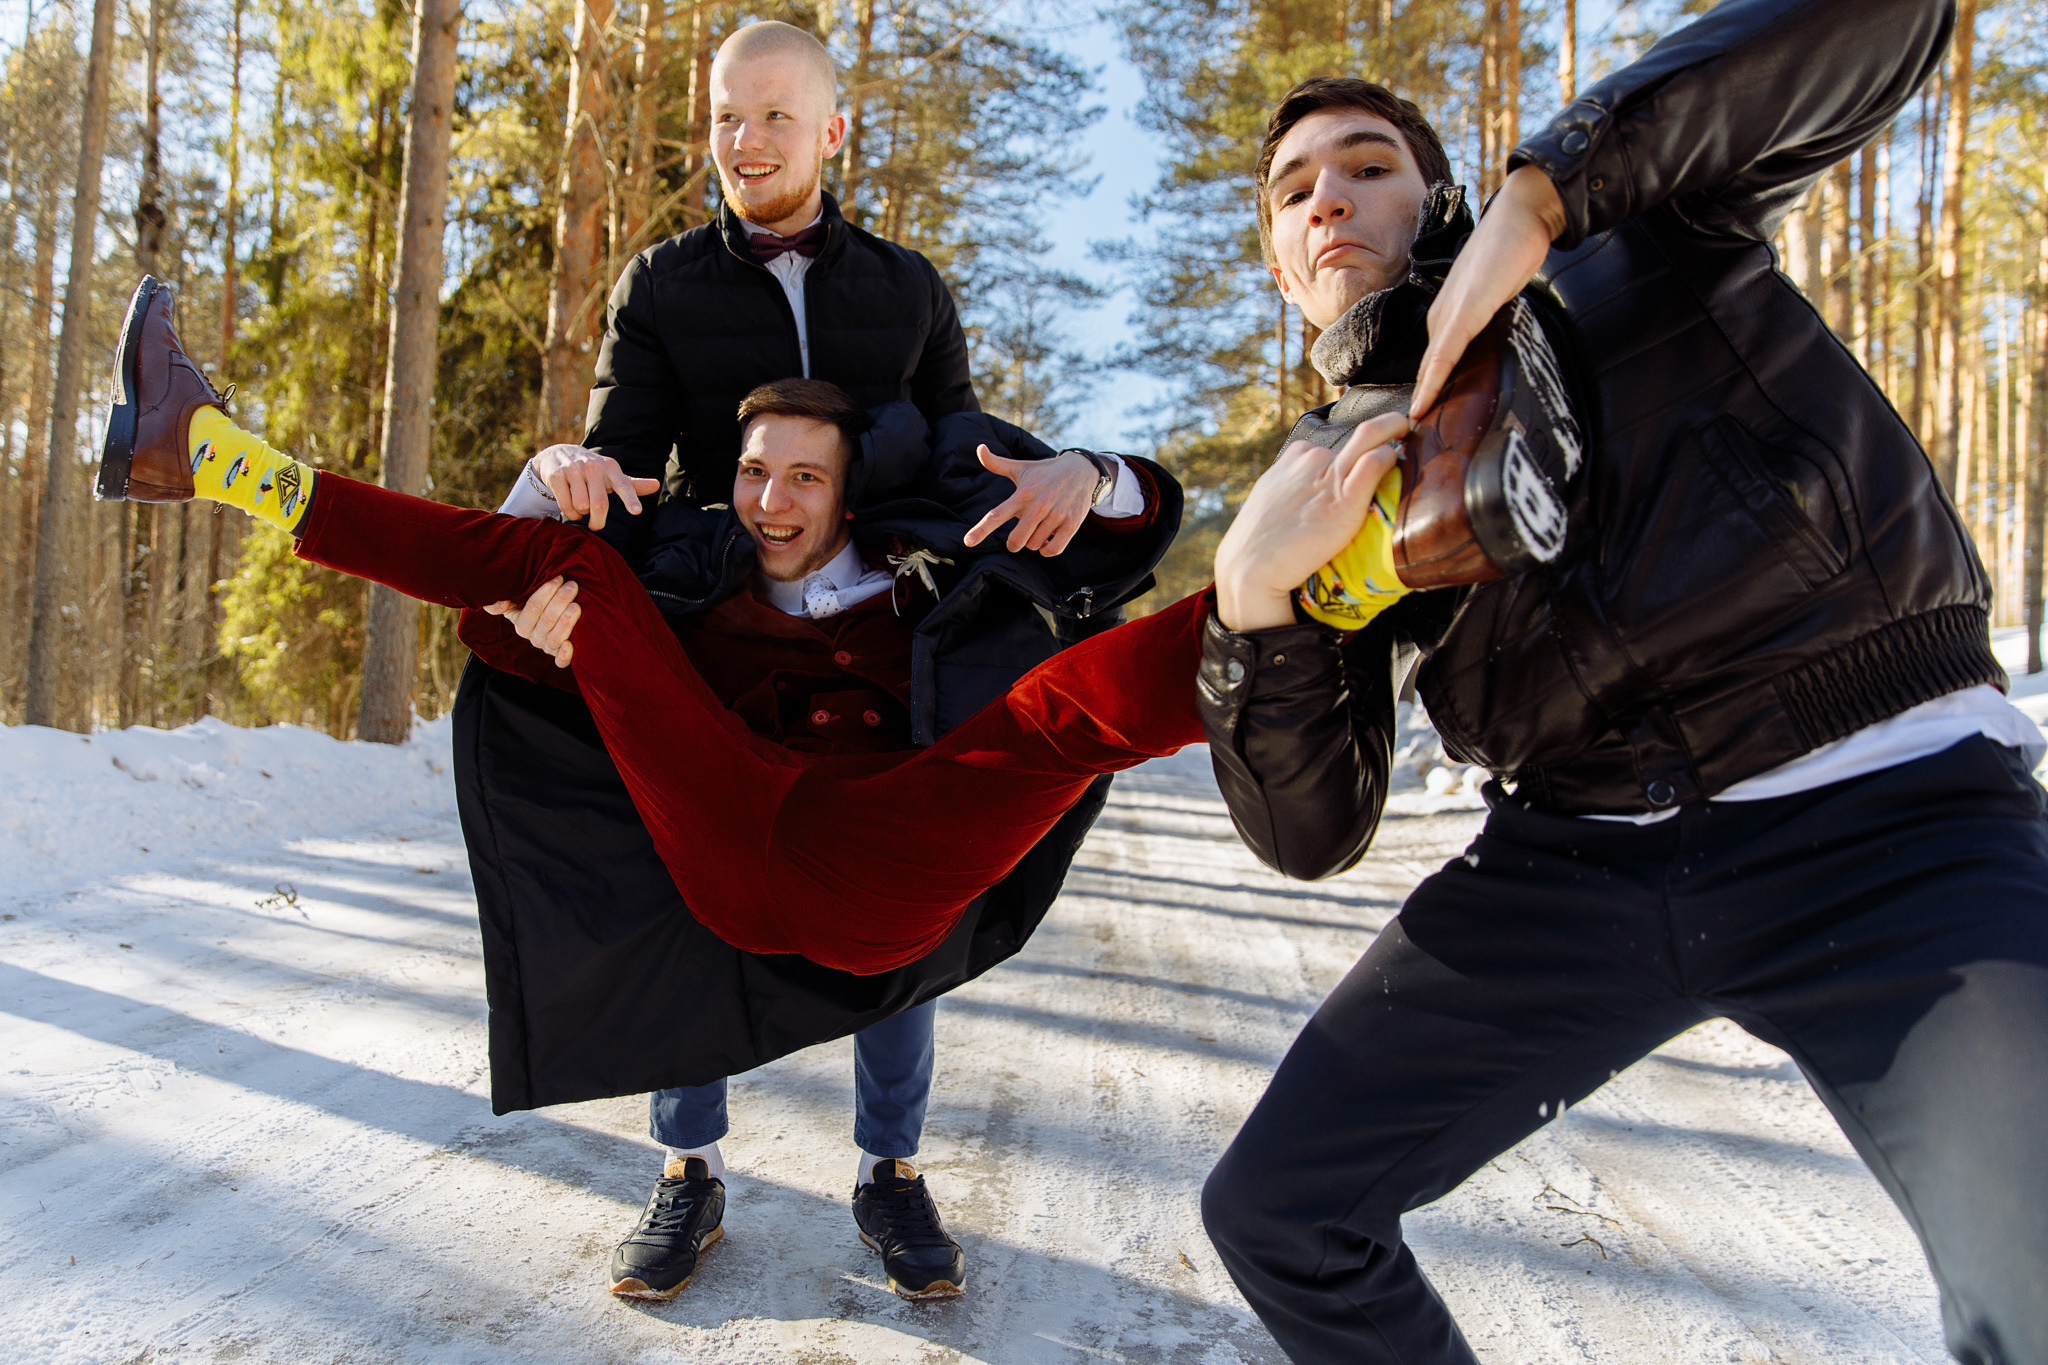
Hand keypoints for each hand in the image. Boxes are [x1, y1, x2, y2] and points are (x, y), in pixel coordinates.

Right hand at [483, 576, 581, 668]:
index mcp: (521, 622)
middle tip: (572, 586)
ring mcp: (546, 647)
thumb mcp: (518, 595)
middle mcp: (533, 637)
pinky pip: (560, 661)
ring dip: (566, 622)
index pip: (531, 608)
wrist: (556, 611)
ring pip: (555, 638)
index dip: (545, 593)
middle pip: (546, 621)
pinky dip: (565, 655)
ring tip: (576, 606)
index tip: (558, 578)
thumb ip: (502, 598)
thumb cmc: (539, 599)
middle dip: (560, 602)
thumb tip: (500, 604)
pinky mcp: (560, 656)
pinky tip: (570, 644)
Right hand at [532, 444, 661, 530]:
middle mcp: (593, 466)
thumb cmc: (593, 471)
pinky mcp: (557, 475)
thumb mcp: (612, 475)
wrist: (559, 454)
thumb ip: (632, 484)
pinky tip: (571, 510)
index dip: (630, 499)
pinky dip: (570, 514)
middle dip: (598, 521)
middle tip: (596, 526)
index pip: (624, 484)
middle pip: (599, 504)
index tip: (637, 511)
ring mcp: (573, 469)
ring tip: (581, 507)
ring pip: (581, 506)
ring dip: (582, 514)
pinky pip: (566, 505)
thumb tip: (657, 485)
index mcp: (611, 467)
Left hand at [963, 447, 1100, 555]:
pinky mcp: (1071, 524)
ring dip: (1034, 541)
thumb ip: (997, 464)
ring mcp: (1056, 515)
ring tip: (1041, 526)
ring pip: (1034, 545)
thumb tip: (980, 448)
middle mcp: (1038, 505)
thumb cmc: (1045, 472)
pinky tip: (1049, 538)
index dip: (981, 529)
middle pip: (1016, 540)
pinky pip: (1052, 550)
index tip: (967, 542)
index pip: (997, 515)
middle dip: (1014, 543)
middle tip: (1020, 535)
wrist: (1082, 470)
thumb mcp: (1021, 468)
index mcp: (1022, 494)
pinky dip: (1047, 549)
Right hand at [1213, 414, 1409, 631]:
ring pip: (1372, 437)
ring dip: (1395, 431)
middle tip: (1404, 425)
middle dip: (1386, 425)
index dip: (1354, 452)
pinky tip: (1401, 465)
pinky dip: (1393, 457)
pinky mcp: (1345, 498)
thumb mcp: (1271, 499)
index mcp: (1295, 457)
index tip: (1369, 459)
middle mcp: (1313, 458)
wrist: (1251, 565)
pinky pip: (1377, 462)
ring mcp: (1329, 475)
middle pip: (1358, 435)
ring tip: (1409, 436)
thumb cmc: (1260, 542)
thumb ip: (1293, 488)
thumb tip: (1310, 496)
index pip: (1334, 444)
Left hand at [1410, 165, 1566, 416]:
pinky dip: (1433, 380)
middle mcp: (1441, 316)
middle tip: (1412, 431)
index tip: (1422, 416)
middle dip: (1422, 399)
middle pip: (1427, 366)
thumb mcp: (1494, 293)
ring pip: (1431, 364)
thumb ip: (1487, 315)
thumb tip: (1491, 335)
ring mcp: (1451, 314)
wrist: (1519, 218)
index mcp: (1447, 314)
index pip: (1433, 359)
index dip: (1428, 388)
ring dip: (1423, 396)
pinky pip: (1445, 353)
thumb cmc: (1511, 253)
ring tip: (1414, 427)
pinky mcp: (1466, 312)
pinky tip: (1425, 401)